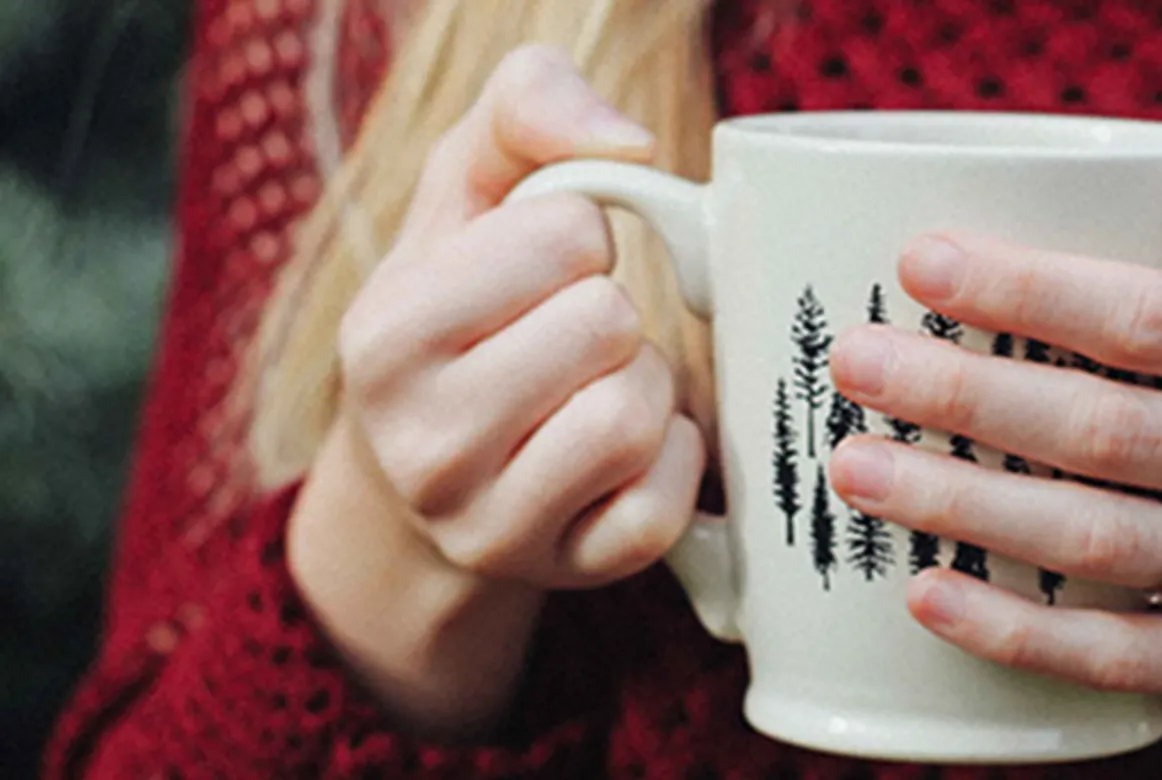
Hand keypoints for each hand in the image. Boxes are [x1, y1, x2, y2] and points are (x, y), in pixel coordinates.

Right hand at [335, 44, 704, 589]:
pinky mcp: (566, 573)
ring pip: (639, 413)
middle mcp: (421, 444)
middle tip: (572, 338)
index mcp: (384, 336)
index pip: (566, 235)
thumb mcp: (464, 191)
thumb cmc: (464, 306)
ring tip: (594, 387)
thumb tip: (626, 144)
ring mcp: (490, 524)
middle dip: (612, 314)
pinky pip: (667, 502)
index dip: (579, 237)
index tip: (543, 271)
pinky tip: (626, 451)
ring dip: (645, 384)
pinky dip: (673, 458)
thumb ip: (525, 107)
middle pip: (609, 324)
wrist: (425, 471)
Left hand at [825, 161, 1161, 716]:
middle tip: (853, 364)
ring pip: (1094, 540)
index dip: (1029, 292)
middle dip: (965, 395)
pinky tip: (923, 593)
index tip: (915, 263)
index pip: (1150, 319)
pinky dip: (1013, 631)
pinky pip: (1113, 654)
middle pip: (1104, 431)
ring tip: (853, 468)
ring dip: (961, 505)